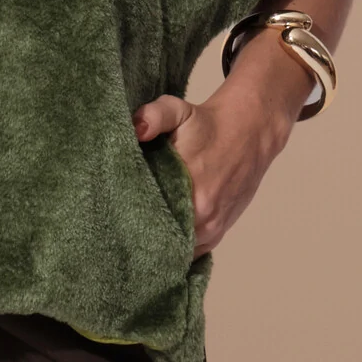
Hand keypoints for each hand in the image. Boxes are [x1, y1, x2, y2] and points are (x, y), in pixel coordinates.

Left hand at [131, 71, 297, 255]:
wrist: (250, 133)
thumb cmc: (207, 123)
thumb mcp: (177, 110)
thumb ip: (153, 116)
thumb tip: (136, 129)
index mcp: (189, 189)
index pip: (149, 220)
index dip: (129, 222)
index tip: (112, 218)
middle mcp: (203, 215)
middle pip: (161, 240)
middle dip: (139, 238)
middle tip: (117, 232)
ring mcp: (212, 228)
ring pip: (178, 250)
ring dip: (159, 245)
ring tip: (134, 238)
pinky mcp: (218, 232)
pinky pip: (192, 251)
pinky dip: (176, 248)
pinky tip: (159, 241)